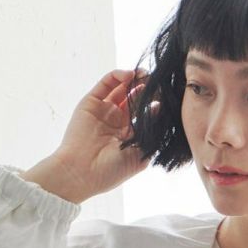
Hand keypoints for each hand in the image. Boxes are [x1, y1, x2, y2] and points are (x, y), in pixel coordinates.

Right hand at [30, 69, 159, 201]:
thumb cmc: (110, 171)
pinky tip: (131, 75)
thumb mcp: (139, 155)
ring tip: (146, 74)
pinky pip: (106, 83)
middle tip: (157, 81)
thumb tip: (159, 109)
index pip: (144, 114)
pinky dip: (118, 76)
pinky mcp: (90, 102)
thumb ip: (150, 133)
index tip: (165, 98)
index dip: (154, 104)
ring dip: (134, 78)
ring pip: (121, 88)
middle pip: (133, 98)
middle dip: (145, 88)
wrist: (82, 173)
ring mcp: (103, 111)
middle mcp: (115, 121)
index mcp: (128, 136)